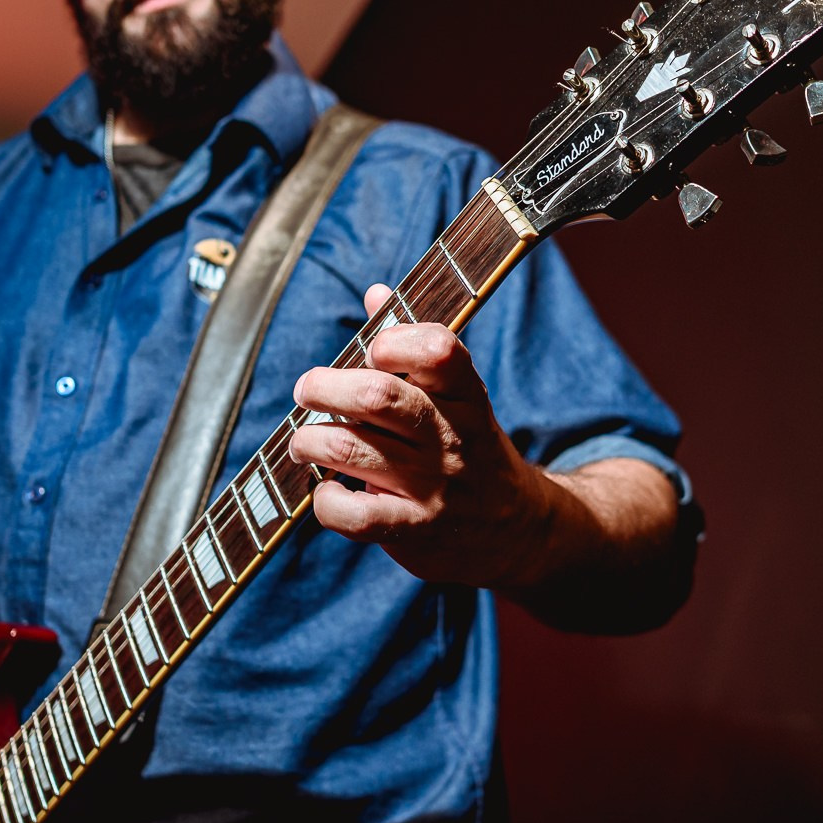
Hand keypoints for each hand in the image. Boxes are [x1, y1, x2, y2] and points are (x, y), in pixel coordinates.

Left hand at [288, 283, 547, 586]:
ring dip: (309, 441)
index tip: (370, 350)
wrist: (520, 529)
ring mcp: (434, 487)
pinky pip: (355, 513)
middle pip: (378, 398)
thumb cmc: (472, 449)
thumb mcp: (459, 396)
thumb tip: (374, 292)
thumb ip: (414, 346)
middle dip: (324, 387)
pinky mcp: (415, 530)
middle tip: (306, 390)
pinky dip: (326, 500)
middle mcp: (452, 437)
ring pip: (350, 449)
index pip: (438, 351)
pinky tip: (327, 491)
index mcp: (466, 395)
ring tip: (303, 442)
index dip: (394, 341)